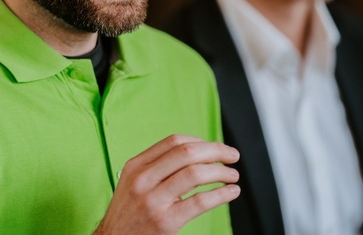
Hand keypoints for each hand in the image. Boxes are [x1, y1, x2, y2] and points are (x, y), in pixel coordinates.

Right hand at [94, 134, 239, 234]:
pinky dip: (221, 194)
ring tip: (233, 176)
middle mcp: (142, 179)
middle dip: (216, 151)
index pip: (173, 142)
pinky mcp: (165, 221)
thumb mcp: (134, 183)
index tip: (215, 147)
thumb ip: (157, 167)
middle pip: (186, 153)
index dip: (201, 141)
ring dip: (221, 172)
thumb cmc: (129, 213)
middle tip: (232, 156)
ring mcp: (153, 200)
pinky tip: (230, 193)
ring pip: (195, 174)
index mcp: (136, 166)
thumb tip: (197, 154)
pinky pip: (200, 202)